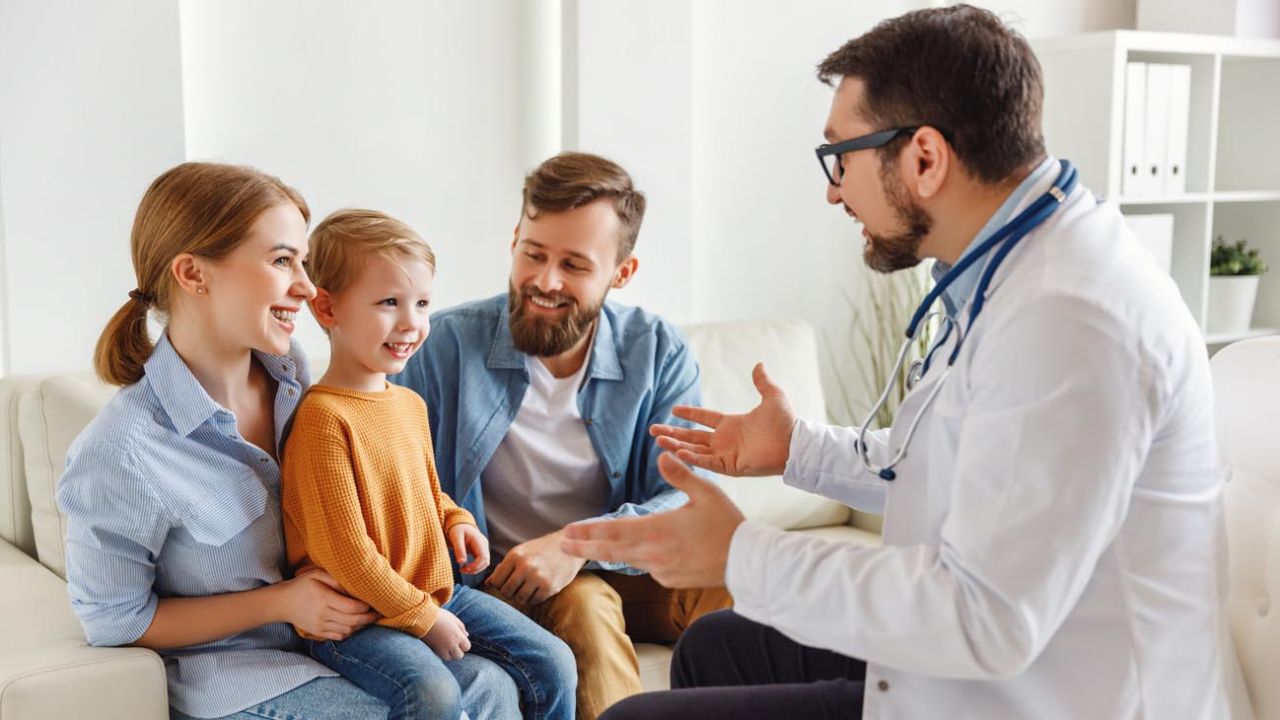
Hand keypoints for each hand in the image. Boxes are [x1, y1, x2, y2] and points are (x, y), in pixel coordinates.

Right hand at [280, 569, 380, 640]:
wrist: (281, 603)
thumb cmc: (301, 585)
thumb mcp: (317, 574)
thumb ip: (336, 579)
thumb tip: (354, 587)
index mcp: (324, 598)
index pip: (351, 607)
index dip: (366, 607)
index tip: (374, 602)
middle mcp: (322, 614)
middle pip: (352, 621)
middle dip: (369, 618)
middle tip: (378, 613)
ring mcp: (320, 626)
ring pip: (347, 631)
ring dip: (361, 626)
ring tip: (369, 619)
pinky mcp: (318, 632)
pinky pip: (339, 637)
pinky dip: (350, 632)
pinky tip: (356, 625)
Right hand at [423, 608, 469, 659]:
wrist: (422, 618)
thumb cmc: (439, 616)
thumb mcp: (453, 619)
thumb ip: (461, 627)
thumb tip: (466, 635)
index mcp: (457, 636)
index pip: (467, 647)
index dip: (464, 644)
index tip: (460, 639)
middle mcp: (451, 644)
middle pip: (459, 655)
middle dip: (458, 651)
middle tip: (453, 643)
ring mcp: (441, 649)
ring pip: (449, 658)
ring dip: (449, 654)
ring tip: (445, 645)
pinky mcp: (433, 650)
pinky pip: (440, 657)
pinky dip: (441, 653)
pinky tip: (439, 645)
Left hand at [449, 523, 489, 574]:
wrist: (460, 524)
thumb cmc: (457, 529)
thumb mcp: (456, 537)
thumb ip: (459, 549)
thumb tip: (461, 562)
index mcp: (479, 540)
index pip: (483, 557)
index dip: (476, 565)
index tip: (464, 568)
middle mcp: (484, 545)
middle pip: (486, 562)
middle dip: (475, 569)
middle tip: (462, 570)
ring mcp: (483, 548)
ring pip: (484, 563)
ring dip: (475, 569)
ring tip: (463, 570)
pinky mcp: (480, 551)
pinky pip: (481, 562)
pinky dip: (474, 567)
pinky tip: (465, 567)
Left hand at [485, 530, 586, 605]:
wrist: (569, 546)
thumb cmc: (541, 549)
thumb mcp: (521, 552)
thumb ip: (504, 566)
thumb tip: (488, 583)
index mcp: (515, 555)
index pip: (496, 580)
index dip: (499, 585)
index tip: (505, 583)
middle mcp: (525, 566)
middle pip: (506, 591)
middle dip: (509, 592)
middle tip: (517, 588)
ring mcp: (538, 577)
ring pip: (519, 598)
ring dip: (522, 596)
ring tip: (528, 588)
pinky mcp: (549, 587)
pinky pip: (534, 601)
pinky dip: (534, 598)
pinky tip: (538, 590)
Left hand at [560, 453, 744, 587]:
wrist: (747, 561)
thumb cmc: (728, 524)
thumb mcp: (706, 492)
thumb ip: (680, 474)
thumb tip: (661, 453)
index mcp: (658, 529)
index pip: (613, 530)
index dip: (588, 531)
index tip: (568, 531)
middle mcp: (654, 553)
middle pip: (611, 550)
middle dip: (585, 547)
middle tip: (562, 544)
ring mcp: (661, 569)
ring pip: (627, 560)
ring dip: (607, 553)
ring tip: (586, 548)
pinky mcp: (670, 580)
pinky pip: (648, 567)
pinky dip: (639, 558)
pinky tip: (642, 552)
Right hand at [650, 363, 795, 476]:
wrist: (794, 443)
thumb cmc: (785, 422)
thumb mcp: (772, 396)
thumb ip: (762, 382)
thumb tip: (758, 364)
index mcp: (732, 424)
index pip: (704, 418)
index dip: (689, 413)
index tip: (673, 408)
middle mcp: (725, 440)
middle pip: (692, 436)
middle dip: (672, 433)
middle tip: (652, 430)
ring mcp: (726, 454)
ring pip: (694, 450)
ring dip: (676, 445)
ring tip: (658, 440)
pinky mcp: (729, 466)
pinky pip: (706, 462)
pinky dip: (692, 458)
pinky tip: (677, 451)